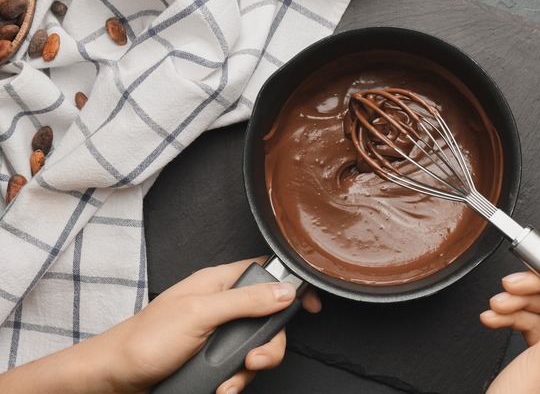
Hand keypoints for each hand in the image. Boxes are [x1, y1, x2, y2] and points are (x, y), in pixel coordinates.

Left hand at [0, 257, 319, 393]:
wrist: (114, 380)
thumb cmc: (145, 340)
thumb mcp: (200, 314)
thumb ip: (246, 301)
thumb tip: (286, 290)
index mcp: (218, 282)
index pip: (265, 271)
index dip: (291, 283)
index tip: (311, 302)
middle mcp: (221, 305)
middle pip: (269, 317)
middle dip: (268, 344)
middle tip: (253, 359)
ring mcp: (218, 333)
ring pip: (257, 347)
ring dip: (248, 369)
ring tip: (229, 381)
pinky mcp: (212, 358)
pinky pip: (240, 368)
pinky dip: (235, 381)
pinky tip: (220, 388)